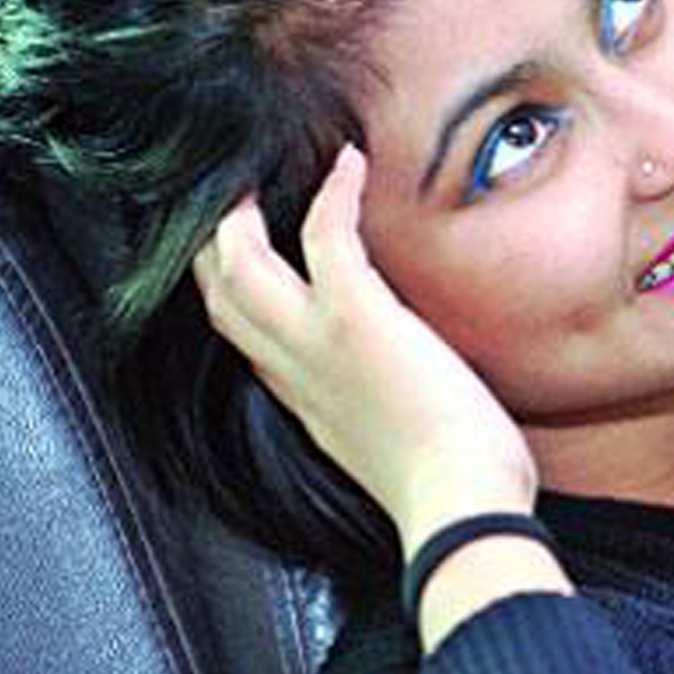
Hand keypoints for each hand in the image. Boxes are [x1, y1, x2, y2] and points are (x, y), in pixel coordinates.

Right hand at [190, 144, 538, 547]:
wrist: (460, 508)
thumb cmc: (453, 488)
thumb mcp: (391, 447)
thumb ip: (375, 412)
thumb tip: (403, 391)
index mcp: (302, 401)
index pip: (243, 335)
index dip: (233, 291)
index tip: (246, 256)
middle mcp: (294, 370)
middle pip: (217, 293)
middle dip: (213, 241)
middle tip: (235, 198)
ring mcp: (318, 342)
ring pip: (238, 263)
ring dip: (243, 214)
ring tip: (263, 177)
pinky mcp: (356, 321)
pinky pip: (325, 236)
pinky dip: (333, 193)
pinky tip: (348, 164)